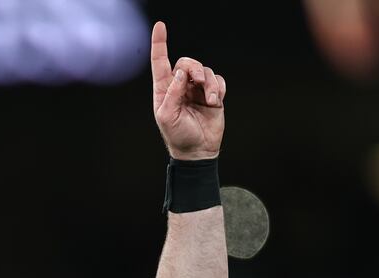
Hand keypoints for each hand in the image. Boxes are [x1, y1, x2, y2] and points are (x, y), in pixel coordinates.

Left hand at [150, 22, 225, 160]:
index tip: (160, 26)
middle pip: (187, 62)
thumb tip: (180, 72)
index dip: (160, 43)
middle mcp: (180, 86)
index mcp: (164, 90)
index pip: (160, 62)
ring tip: (210, 99)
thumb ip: (172, 93)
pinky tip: (216, 101)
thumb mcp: (167, 117)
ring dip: (208, 82)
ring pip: (204, 70)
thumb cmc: (178, 136)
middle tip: (197, 81)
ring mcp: (197, 90)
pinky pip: (217, 80)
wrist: (197, 151)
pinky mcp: (212, 94)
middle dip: (194, 67)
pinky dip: (218, 88)